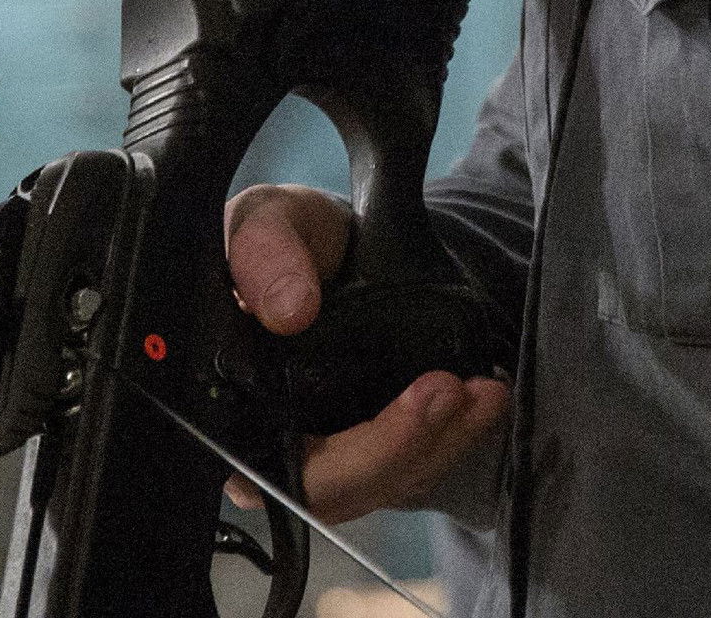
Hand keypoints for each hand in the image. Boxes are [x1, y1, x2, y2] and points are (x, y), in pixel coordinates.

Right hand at [222, 183, 512, 520]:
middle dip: (398, 450)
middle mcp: (265, 441)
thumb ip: (265, 252)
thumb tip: (290, 310)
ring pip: (376, 488)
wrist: (334, 241)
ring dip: (436, 447)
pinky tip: (485, 401)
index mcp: (225, 401)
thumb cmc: (286, 239)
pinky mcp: (366, 449)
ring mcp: (320, 452)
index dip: (336, 461)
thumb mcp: (267, 221)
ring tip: (484, 394)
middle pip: (330, 490)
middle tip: (451, 392)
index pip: (264, 469)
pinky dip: (451, 442)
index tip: (411, 401)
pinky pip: (406, 471)